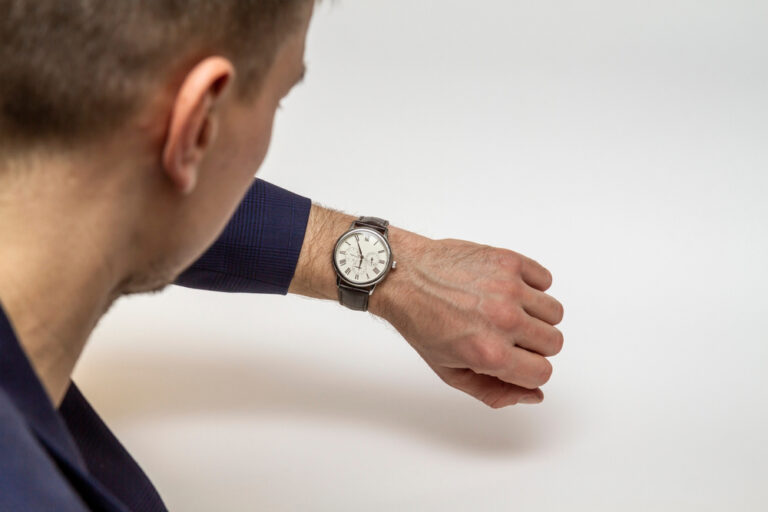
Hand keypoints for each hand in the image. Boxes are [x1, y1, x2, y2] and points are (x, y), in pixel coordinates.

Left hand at [370, 232, 563, 407]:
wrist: (403, 275)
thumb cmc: (421, 322)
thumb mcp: (449, 370)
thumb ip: (494, 391)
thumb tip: (534, 395)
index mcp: (490, 353)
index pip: (542, 373)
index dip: (527, 370)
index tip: (511, 360)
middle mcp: (504, 320)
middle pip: (554, 343)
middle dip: (532, 344)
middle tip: (504, 335)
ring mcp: (509, 287)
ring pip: (554, 312)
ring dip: (535, 315)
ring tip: (505, 311)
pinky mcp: (509, 261)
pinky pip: (545, 280)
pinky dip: (532, 286)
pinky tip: (505, 289)